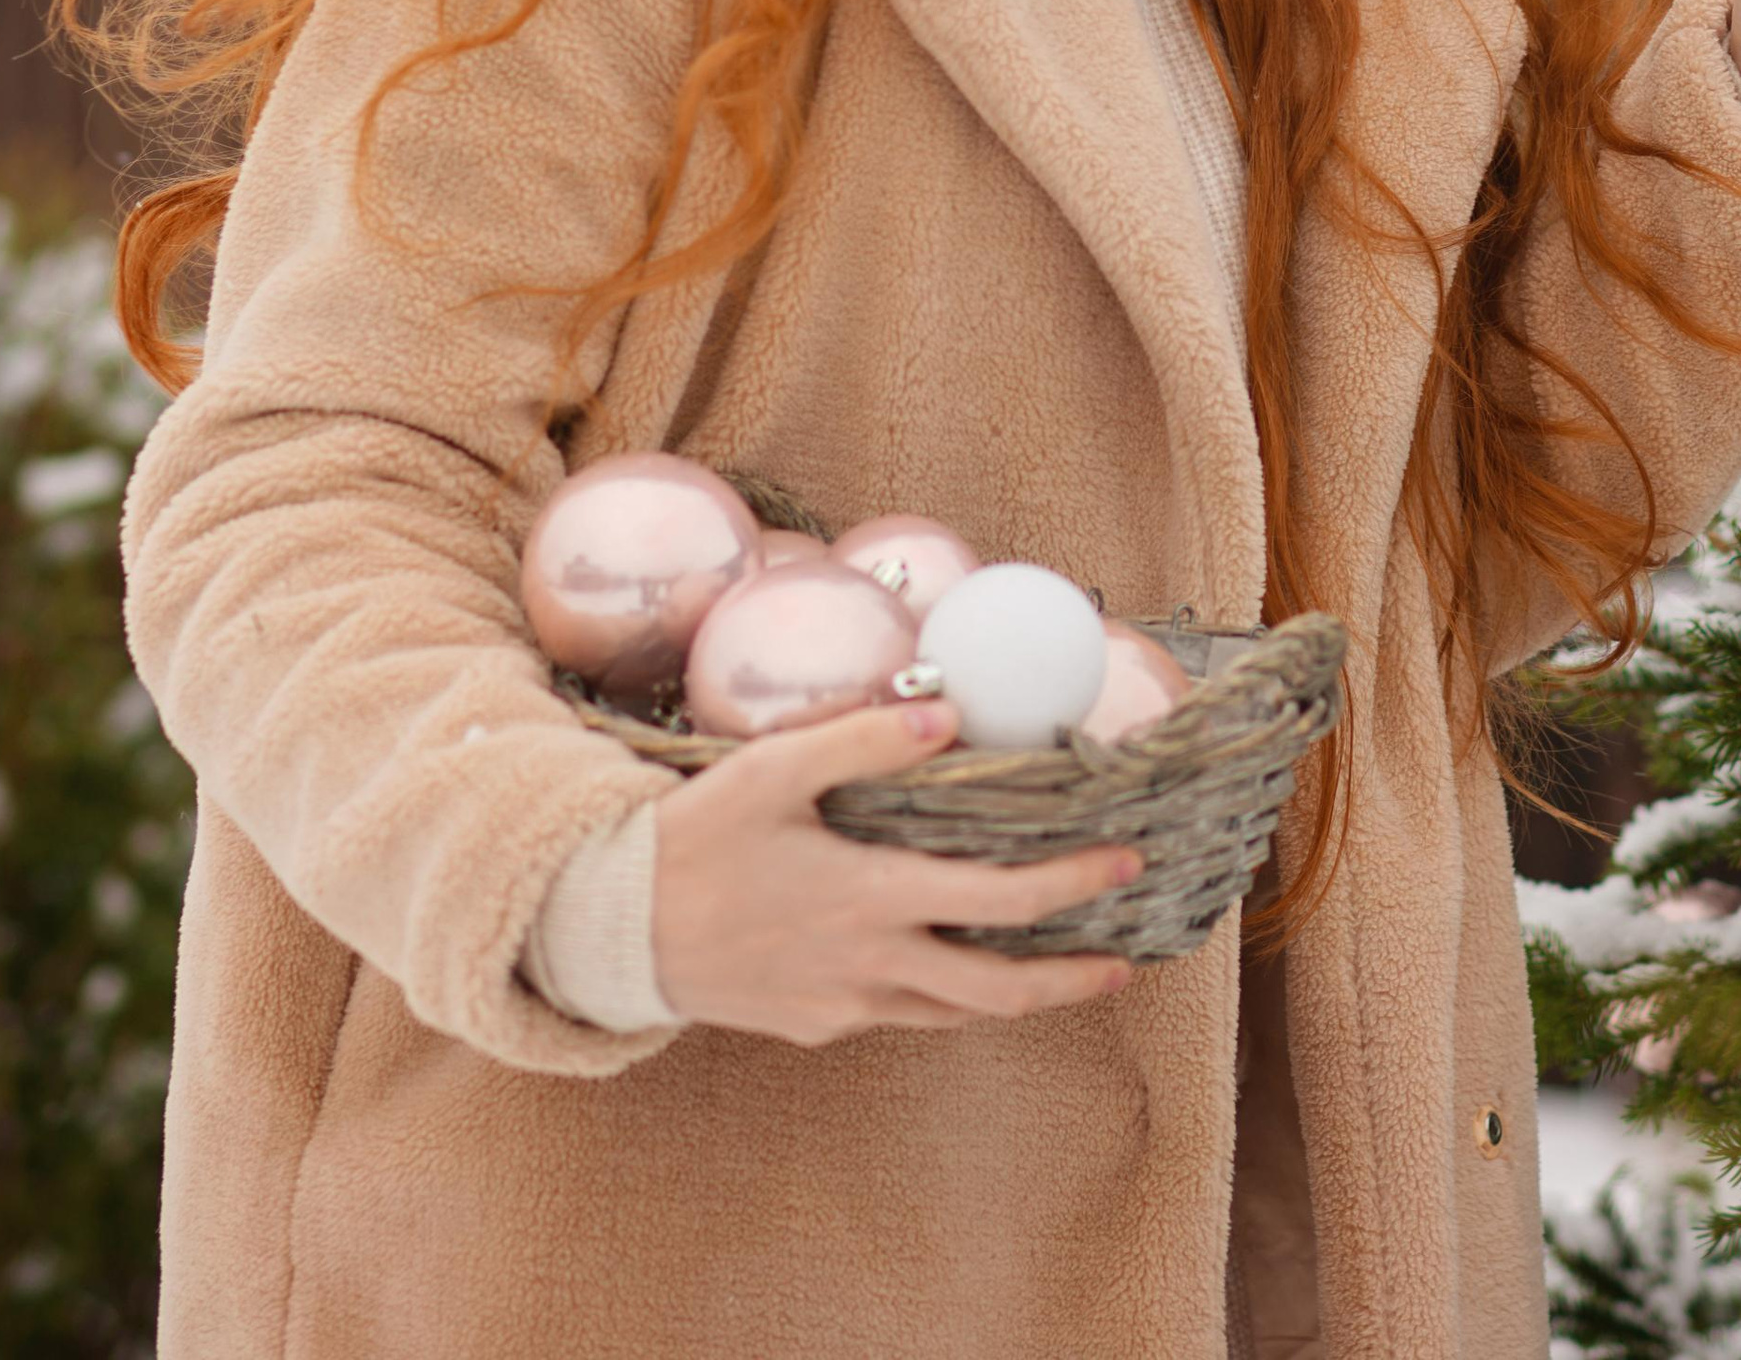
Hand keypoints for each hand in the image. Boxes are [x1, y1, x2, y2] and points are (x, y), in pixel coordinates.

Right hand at [651, 695, 1139, 1041]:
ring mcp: (842, 1006)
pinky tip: (949, 968)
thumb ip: (864, 739)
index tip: (1124, 864)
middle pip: (997, 991)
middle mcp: (869, 966)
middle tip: (1126, 960)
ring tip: (1060, 974)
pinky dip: (944, 997)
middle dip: (1070, 978)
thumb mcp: (774, 770)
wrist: (613, 930)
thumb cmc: (694, 838)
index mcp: (871, 898)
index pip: (999, 900)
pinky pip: (898, 1015)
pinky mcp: (814, 1025)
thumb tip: (950, 714)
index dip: (1071, 884)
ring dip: (1014, 996)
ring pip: (952, 1014)